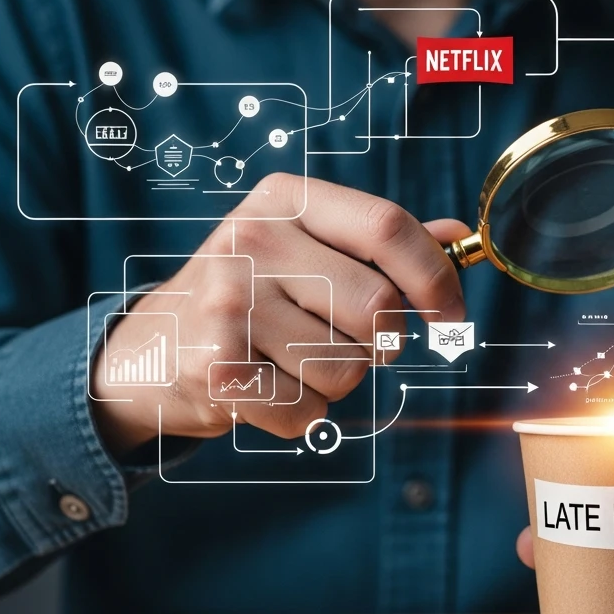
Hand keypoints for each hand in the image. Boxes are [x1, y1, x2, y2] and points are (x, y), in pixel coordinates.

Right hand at [91, 174, 468, 454]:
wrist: (153, 349)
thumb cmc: (250, 296)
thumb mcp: (307, 248)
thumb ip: (381, 245)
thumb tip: (460, 234)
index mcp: (285, 199)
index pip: (388, 226)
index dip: (436, 277)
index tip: (451, 314)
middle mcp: (253, 239)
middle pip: (379, 307)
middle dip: (383, 342)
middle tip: (352, 342)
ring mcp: (230, 302)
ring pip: (349, 368)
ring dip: (338, 379)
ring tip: (290, 358)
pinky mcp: (219, 366)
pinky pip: (311, 410)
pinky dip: (305, 414)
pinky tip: (267, 387)